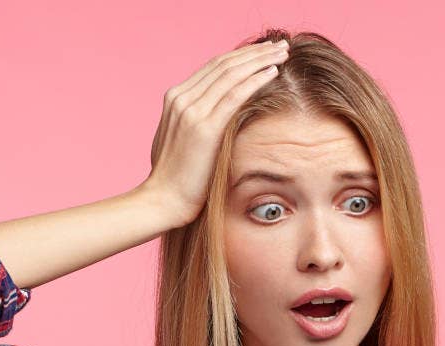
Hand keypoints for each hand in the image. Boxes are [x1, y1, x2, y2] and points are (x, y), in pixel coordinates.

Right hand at [143, 39, 289, 226]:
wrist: (162, 201)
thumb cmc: (176, 179)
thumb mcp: (182, 142)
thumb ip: (195, 123)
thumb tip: (216, 121)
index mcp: (176, 99)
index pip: (213, 67)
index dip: (240, 57)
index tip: (262, 52)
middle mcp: (181, 98)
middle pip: (223, 64)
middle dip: (253, 52)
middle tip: (279, 45)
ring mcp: (191, 111)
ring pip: (231, 74)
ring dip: (259, 60)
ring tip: (282, 53)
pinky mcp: (204, 128)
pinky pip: (234, 95)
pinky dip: (255, 80)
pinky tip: (273, 72)